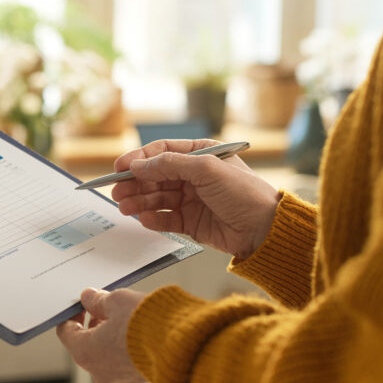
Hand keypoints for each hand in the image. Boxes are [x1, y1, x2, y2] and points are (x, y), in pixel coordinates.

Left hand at [57, 288, 151, 382]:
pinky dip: (131, 355)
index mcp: (85, 353)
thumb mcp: (118, 301)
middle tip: (109, 310)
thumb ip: (98, 300)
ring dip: (113, 341)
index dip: (73, 315)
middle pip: (87, 346)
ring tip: (131, 323)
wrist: (186, 350)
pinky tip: (146, 340)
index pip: (66, 332)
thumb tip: (89, 298)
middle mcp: (99, 374)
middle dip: (96, 326)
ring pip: (109, 359)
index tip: (83, 305)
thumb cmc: (149, 326)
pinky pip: (128, 369)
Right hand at [111, 139, 279, 258]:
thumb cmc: (245, 193)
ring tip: (125, 208)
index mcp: (201, 155)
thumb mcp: (207, 169)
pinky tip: (143, 219)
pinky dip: (152, 218)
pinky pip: (165, 218)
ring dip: (139, 202)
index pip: (162, 152)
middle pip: (155, 176)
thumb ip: (170, 164)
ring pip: (156, 198)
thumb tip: (139, 164)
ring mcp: (192, 199)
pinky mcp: (191, 222)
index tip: (119, 167)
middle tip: (117, 192)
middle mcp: (194, 176)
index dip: (139, 158)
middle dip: (135, 184)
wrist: (266, 230)